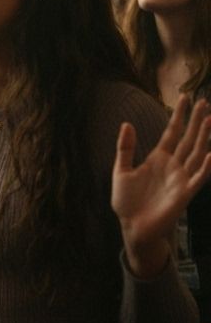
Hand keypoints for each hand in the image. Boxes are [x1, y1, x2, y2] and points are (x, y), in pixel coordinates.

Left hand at [113, 96, 210, 277]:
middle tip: (204, 102)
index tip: (185, 97)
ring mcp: (181, 178)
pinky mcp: (184, 193)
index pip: (172, 131)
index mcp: (158, 158)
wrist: (132, 225)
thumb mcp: (121, 170)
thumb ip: (125, 148)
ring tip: (210, 119)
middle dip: (196, 121)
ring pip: (196, 153)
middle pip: (188, 138)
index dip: (179, 115)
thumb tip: (126, 123)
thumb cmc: (127, 201)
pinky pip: (198, 177)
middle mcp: (173, 165)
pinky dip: (205, 166)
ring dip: (204, 137)